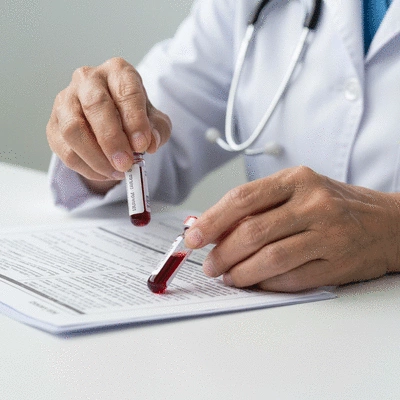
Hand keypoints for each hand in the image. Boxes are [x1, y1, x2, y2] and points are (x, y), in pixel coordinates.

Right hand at [46, 57, 171, 191]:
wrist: (111, 123)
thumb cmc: (134, 117)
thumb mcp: (154, 120)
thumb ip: (158, 129)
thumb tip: (151, 143)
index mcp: (118, 71)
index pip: (126, 91)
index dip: (135, 120)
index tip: (143, 145)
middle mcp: (88, 79)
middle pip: (95, 106)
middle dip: (112, 140)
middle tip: (126, 163)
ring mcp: (66, 100)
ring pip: (73, 129)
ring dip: (96, 157)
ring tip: (117, 172)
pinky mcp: (53, 125)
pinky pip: (65, 150)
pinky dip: (87, 168)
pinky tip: (105, 173)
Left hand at [184, 166, 399, 291]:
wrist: (387, 223)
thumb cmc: (332, 204)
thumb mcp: (297, 190)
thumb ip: (256, 206)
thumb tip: (211, 226)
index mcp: (297, 180)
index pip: (242, 198)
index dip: (212, 220)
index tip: (193, 237)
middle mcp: (313, 203)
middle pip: (252, 231)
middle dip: (221, 252)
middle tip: (209, 264)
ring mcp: (327, 234)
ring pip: (269, 258)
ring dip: (240, 272)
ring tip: (228, 276)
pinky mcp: (336, 263)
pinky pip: (290, 279)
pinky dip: (265, 284)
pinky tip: (254, 282)